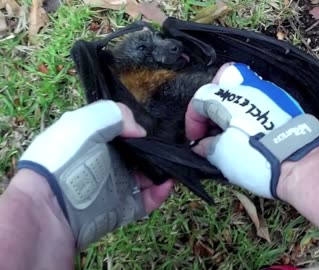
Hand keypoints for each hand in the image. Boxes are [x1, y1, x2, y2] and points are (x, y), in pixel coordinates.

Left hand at [15, 100, 172, 250]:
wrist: (50, 206)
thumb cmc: (66, 157)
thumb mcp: (86, 120)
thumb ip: (117, 113)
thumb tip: (140, 132)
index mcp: (94, 140)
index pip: (121, 131)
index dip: (138, 127)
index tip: (155, 125)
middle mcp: (105, 162)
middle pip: (138, 154)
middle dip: (155, 149)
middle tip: (170, 146)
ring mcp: (115, 187)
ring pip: (147, 177)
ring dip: (162, 170)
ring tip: (174, 164)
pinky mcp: (123, 209)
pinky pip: (148, 200)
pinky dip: (161, 192)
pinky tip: (168, 183)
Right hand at [185, 62, 318, 198]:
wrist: (301, 164)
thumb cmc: (261, 159)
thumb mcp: (222, 157)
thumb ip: (207, 146)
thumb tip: (203, 145)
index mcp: (227, 99)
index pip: (200, 99)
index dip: (193, 120)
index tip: (196, 139)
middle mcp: (249, 88)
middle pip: (222, 80)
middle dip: (212, 100)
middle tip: (213, 124)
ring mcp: (270, 92)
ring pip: (244, 84)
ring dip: (232, 104)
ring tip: (232, 129)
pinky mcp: (286, 102)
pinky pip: (262, 97)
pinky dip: (251, 109)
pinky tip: (252, 130)